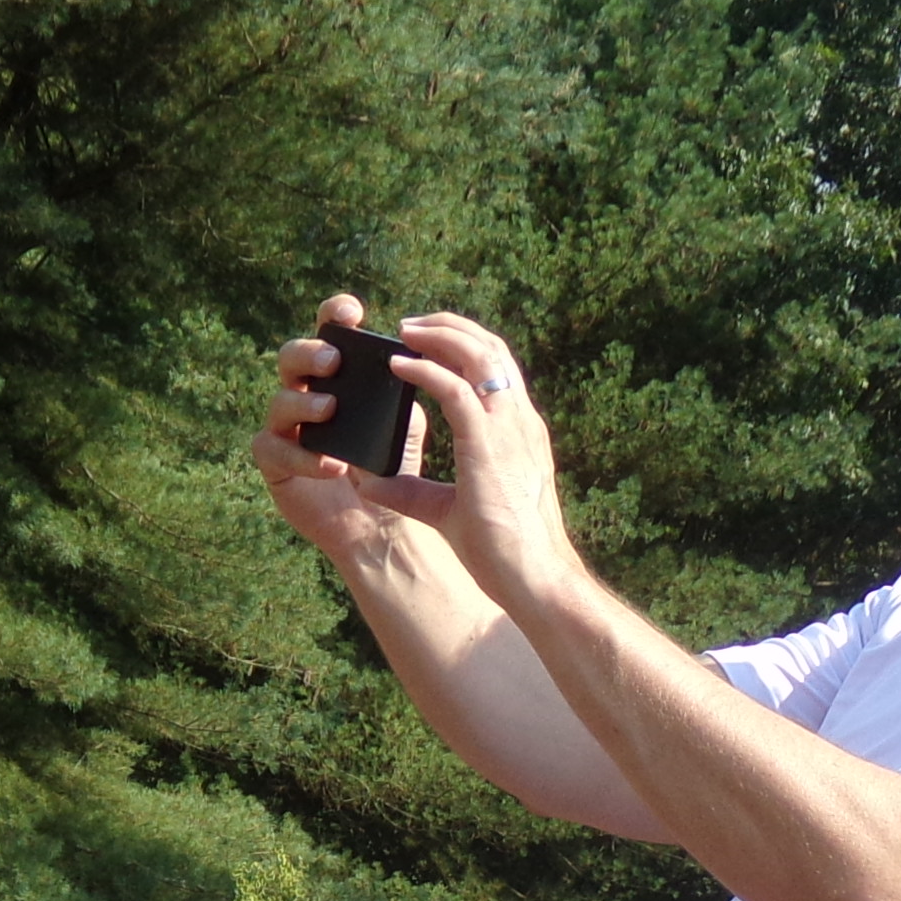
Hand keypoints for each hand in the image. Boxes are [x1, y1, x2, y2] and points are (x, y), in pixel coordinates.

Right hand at [255, 294, 451, 556]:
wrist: (383, 525)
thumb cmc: (390, 470)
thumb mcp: (403, 424)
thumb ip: (399, 393)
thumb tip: (402, 363)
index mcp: (338, 378)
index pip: (329, 334)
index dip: (333, 315)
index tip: (351, 312)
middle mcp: (306, 396)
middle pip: (291, 357)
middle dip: (310, 353)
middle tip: (335, 362)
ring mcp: (286, 430)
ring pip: (278, 401)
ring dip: (304, 402)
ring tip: (330, 411)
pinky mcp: (275, 466)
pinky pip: (273, 450)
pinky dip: (302, 456)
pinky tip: (331, 466)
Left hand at [380, 314, 582, 611]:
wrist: (532, 577)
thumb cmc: (501, 552)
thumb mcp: (448, 512)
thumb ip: (412, 492)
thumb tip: (369, 482)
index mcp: (519, 432)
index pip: (497, 370)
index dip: (466, 348)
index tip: (431, 342)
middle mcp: (519, 421)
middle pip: (491, 348)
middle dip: (451, 327)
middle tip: (412, 324)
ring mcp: (509, 428)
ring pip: (478, 355)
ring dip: (439, 335)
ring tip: (404, 329)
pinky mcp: (488, 444)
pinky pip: (454, 389)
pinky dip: (424, 370)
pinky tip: (398, 366)